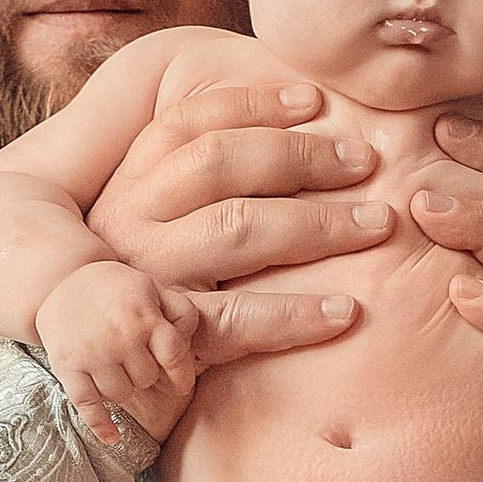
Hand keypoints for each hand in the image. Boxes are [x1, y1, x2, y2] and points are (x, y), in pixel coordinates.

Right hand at [34, 261, 197, 449]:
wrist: (58, 281)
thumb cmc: (114, 288)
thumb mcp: (152, 287)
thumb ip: (180, 310)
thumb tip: (188, 340)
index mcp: (144, 318)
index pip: (174, 356)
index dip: (181, 375)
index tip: (180, 385)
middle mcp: (121, 338)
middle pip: (147, 379)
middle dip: (144, 373)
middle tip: (132, 359)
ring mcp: (93, 354)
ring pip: (121, 394)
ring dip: (122, 388)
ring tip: (114, 369)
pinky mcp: (67, 367)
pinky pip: (87, 405)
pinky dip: (100, 425)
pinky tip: (112, 438)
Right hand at [90, 76, 379, 372]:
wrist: (104, 380)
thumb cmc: (155, 289)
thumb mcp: (159, 225)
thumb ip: (201, 183)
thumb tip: (289, 130)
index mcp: (131, 183)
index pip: (190, 123)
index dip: (253, 104)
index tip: (315, 101)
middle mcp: (130, 221)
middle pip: (219, 163)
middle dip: (302, 156)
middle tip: (367, 161)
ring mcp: (148, 278)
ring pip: (235, 229)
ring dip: (317, 223)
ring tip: (378, 224)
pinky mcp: (168, 337)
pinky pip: (237, 320)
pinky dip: (294, 315)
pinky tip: (345, 311)